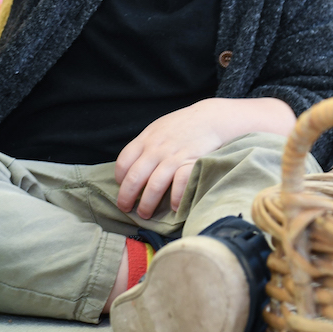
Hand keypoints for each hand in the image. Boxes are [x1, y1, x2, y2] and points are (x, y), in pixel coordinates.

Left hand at [114, 102, 226, 218]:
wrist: (212, 118)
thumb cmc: (183, 125)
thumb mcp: (158, 129)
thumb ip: (145, 145)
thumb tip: (131, 166)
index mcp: (146, 140)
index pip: (124, 162)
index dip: (120, 179)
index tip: (122, 187)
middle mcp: (157, 149)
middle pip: (135, 177)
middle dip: (127, 196)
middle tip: (126, 208)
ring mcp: (174, 157)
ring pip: (154, 185)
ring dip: (147, 203)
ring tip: (145, 214)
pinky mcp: (192, 163)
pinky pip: (180, 183)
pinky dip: (176, 198)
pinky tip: (174, 208)